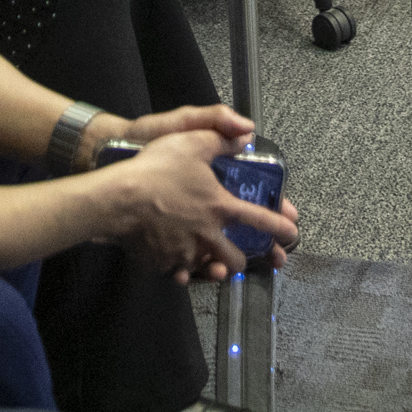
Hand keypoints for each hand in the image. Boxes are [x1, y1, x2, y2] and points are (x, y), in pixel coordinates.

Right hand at [97, 118, 299, 282]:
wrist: (119, 199)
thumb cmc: (157, 169)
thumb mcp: (192, 142)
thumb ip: (221, 140)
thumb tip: (246, 137)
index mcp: (220, 207)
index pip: (260, 220)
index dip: (280, 227)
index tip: (292, 234)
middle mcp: (208, 235)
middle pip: (235, 259)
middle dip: (243, 260)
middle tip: (242, 256)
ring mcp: (185, 253)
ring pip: (209, 271)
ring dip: (215, 269)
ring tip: (214, 265)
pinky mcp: (163, 263)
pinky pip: (179, 274)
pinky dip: (183, 273)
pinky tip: (180, 269)